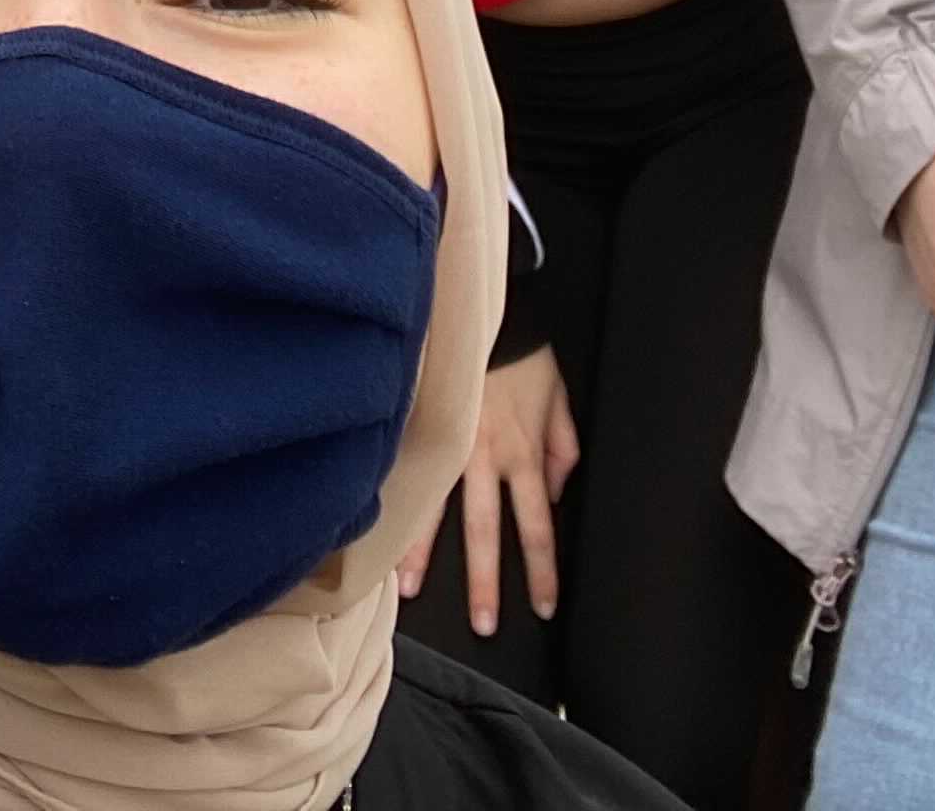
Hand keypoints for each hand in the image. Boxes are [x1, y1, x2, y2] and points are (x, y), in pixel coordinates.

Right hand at [396, 344, 577, 633]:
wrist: (484, 310)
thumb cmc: (524, 355)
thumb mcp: (560, 398)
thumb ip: (562, 448)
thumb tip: (557, 492)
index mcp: (523, 453)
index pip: (536, 524)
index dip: (541, 568)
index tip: (542, 606)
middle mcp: (484, 457)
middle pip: (485, 530)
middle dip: (484, 580)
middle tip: (482, 624)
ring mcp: (448, 443)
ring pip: (434, 507)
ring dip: (422, 553)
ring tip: (408, 591)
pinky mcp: (422, 426)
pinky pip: (408, 471)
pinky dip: (392, 501)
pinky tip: (372, 527)